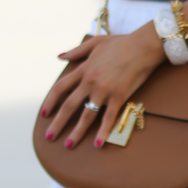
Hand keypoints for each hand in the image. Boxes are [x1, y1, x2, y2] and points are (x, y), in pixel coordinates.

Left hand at [39, 22, 164, 148]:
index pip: (61, 88)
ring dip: (76, 132)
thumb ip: (76, 51)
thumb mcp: (95, 42)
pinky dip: (103, 131)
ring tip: (69, 145)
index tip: (44, 113)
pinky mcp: (119, 97)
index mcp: (83, 69)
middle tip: (50, 136)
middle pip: (69, 106)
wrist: (143, 46)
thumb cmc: (121, 43)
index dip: (51, 101)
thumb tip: (59, 56)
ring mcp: (104, 91)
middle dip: (58, 123)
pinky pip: (109, 117)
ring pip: (86, 115)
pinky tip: (98, 143)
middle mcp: (90, 82)